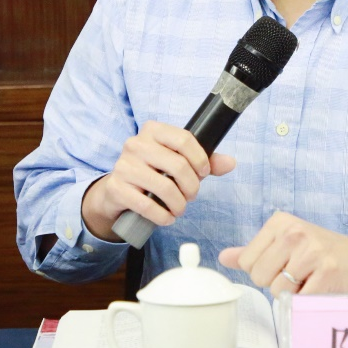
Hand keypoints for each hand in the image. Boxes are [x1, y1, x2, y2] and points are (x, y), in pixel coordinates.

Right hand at [82, 120, 235, 241]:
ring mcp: (123, 165)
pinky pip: (147, 205)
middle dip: (191, 187)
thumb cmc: (153, 173)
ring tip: (179, 209)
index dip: (200, 158)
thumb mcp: (177, 162)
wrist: (117, 191)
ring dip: (179, 204)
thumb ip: (204, 161)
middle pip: (178, 165)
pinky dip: (162, 216)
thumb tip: (231, 162)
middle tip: (191, 196)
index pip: (184, 139)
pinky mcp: (116, 188)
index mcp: (153, 130)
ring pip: (164, 187)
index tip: (204, 173)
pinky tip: (167, 218)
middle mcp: (136, 144)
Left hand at [218, 212, 347, 294]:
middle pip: (259, 276)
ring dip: (293, 294)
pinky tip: (321, 288)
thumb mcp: (289, 244)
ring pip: (277, 290)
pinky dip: (307, 301)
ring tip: (311, 280)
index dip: (264, 270)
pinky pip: (298, 300)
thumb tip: (224, 257)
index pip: (247, 260)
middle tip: (300, 273)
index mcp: (282, 222)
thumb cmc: (326, 253)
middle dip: (276, 283)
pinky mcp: (327, 273)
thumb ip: (256, 251)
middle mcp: (296, 232)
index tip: (286, 264)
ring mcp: (312, 252)